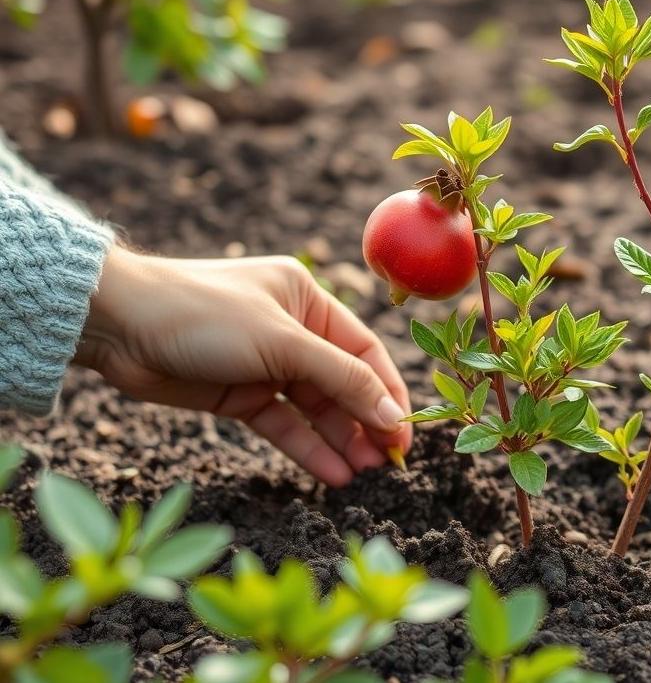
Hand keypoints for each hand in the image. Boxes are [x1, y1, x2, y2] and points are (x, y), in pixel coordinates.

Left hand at [77, 247, 411, 485]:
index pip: (364, 350)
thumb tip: (393, 415)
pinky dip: (304, 447)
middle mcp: (293, 330)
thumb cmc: (205, 314)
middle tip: (390, 463)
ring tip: (365, 475)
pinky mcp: (239, 394)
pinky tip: (330, 473)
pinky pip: (282, 423)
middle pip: (343, 381)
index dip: (387, 392)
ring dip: (339, 439)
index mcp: (308, 300)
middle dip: (366, 421)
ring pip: (314, 407)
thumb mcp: (282, 343)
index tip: (405, 433)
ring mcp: (266, 364)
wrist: (120, 325)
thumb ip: (341, 379)